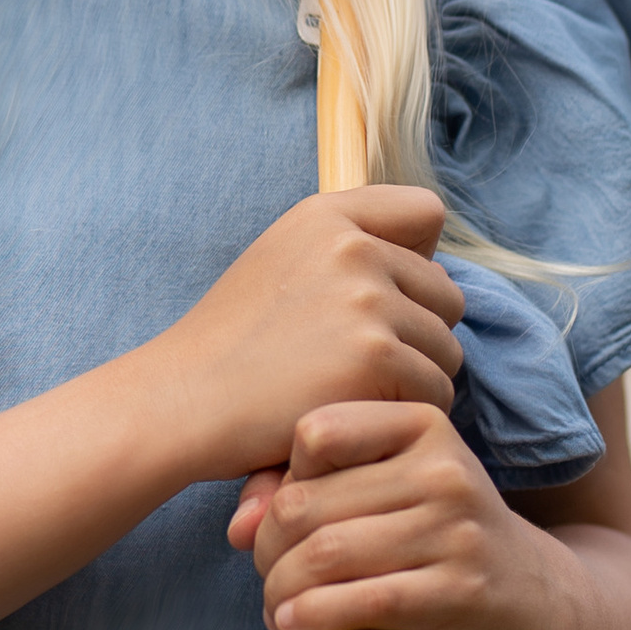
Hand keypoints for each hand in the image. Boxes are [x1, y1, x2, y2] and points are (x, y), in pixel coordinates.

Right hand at [143, 188, 464, 491]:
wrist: (184, 400)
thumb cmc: (233, 346)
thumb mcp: (280, 261)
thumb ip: (350, 245)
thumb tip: (437, 264)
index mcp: (327, 215)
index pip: (426, 212)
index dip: (417, 260)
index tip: (376, 299)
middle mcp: (352, 246)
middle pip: (446, 295)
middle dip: (417, 335)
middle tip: (359, 366)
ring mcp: (367, 300)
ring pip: (446, 350)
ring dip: (413, 381)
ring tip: (352, 394)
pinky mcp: (377, 357)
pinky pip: (435, 393)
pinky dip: (402, 416)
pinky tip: (355, 417)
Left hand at [226, 405, 577, 629]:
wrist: (530, 598)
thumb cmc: (436, 534)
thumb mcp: (388, 491)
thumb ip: (311, 487)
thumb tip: (234, 525)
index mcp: (422, 422)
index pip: (316, 431)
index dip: (279, 479)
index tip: (275, 516)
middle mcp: (443, 467)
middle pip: (309, 501)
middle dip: (266, 546)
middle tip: (265, 573)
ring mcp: (457, 528)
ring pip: (328, 552)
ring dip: (280, 588)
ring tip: (274, 605)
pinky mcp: (461, 590)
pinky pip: (366, 599)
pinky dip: (313, 616)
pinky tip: (291, 624)